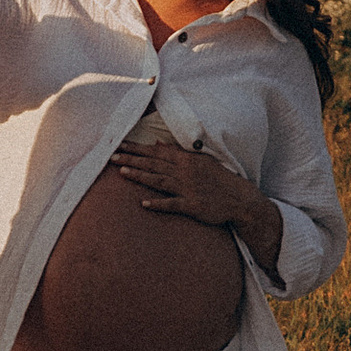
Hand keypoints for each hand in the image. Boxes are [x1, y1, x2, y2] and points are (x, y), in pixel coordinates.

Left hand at [108, 131, 244, 223]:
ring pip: (159, 180)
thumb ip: (177, 153)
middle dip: (132, 159)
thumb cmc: (218, 179)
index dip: (137, 148)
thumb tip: (157, 144)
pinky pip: (173, 204)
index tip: (119, 145)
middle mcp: (185, 172)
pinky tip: (144, 203)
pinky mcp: (192, 205)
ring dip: (140, 176)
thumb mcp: (200, 161)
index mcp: (186, 160)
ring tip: (121, 172)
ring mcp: (188, 189)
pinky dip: (158, 204)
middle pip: (153, 164)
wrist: (239, 199)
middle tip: (111, 156)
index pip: (156, 152)